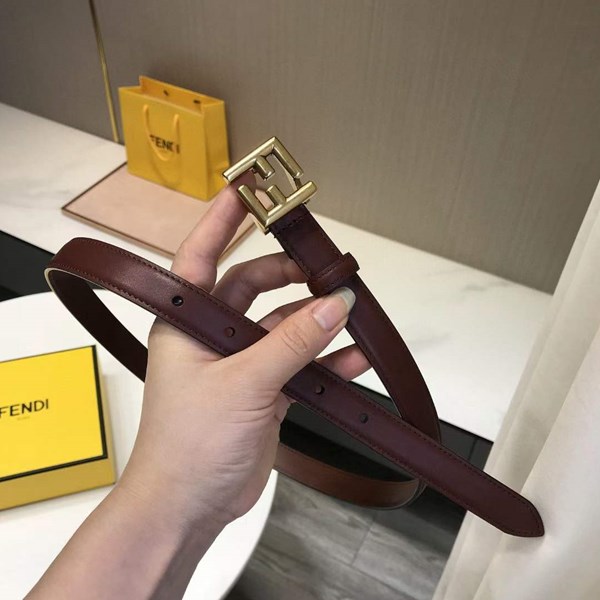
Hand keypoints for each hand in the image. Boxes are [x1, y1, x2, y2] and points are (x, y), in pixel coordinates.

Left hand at [118, 175, 368, 530]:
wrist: (189, 506)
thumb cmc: (189, 444)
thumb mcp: (243, 384)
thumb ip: (292, 344)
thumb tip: (334, 307)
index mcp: (186, 323)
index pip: (201, 257)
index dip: (222, 221)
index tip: (248, 192)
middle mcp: (212, 337)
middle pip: (254, 288)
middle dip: (289, 275)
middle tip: (325, 269)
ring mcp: (241, 364)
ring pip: (284, 327)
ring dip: (316, 320)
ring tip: (351, 313)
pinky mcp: (265, 392)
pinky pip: (300, 365)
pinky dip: (327, 360)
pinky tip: (355, 357)